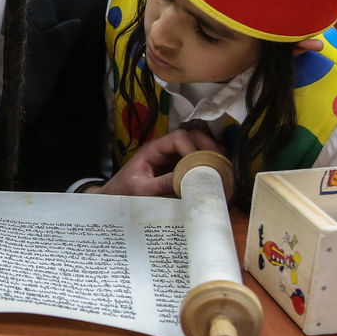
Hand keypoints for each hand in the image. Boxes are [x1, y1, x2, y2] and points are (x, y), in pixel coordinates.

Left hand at [97, 128, 220, 196]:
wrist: (115, 198)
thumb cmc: (123, 192)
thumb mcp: (140, 190)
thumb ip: (160, 184)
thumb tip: (185, 180)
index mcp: (153, 149)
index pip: (178, 138)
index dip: (193, 148)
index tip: (202, 165)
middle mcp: (165, 150)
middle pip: (191, 137)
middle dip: (207, 146)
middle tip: (219, 163)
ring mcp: (172, 158)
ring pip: (196, 146)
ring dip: (210, 154)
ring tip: (221, 168)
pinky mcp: (177, 168)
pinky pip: (195, 161)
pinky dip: (207, 164)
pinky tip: (215, 175)